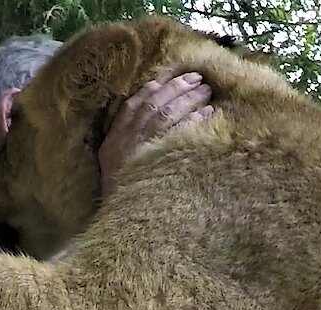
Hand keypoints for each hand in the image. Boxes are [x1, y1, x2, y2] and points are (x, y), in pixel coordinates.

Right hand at [99, 68, 213, 194]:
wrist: (123, 219)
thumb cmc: (123, 191)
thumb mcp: (113, 163)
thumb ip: (126, 139)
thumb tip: (148, 115)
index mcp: (114, 140)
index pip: (131, 107)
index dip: (150, 90)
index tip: (166, 79)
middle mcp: (126, 140)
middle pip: (153, 105)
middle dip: (175, 88)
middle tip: (196, 78)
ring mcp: (142, 149)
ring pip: (167, 114)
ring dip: (188, 99)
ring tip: (206, 91)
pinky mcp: (160, 159)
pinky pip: (181, 132)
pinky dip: (195, 120)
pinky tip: (208, 113)